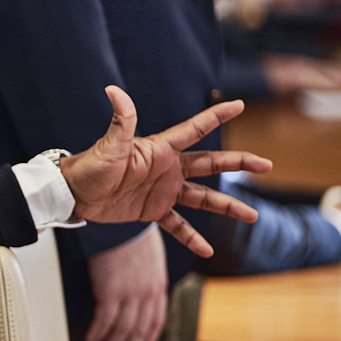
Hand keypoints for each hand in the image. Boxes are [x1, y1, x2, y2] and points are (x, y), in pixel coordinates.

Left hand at [57, 86, 271, 254]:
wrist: (74, 195)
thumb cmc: (89, 166)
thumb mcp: (109, 146)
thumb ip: (120, 121)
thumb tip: (114, 90)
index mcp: (160, 149)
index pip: (194, 130)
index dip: (216, 117)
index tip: (239, 105)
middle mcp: (167, 168)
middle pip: (211, 164)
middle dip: (238, 163)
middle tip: (265, 165)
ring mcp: (163, 191)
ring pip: (203, 198)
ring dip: (226, 206)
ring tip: (253, 216)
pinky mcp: (153, 211)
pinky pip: (178, 225)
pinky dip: (192, 237)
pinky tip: (207, 249)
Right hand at [84, 224, 166, 340]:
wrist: (120, 224)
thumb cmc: (131, 234)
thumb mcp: (149, 258)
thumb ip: (146, 280)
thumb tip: (137, 295)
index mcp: (158, 286)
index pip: (156, 322)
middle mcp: (147, 294)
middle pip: (140, 331)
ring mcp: (130, 295)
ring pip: (123, 330)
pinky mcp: (111, 292)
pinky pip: (105, 321)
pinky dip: (98, 334)